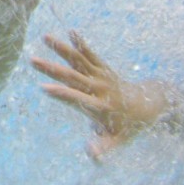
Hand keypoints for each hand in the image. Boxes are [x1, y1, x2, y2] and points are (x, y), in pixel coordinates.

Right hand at [31, 31, 168, 158]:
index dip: (61, 93)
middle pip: (73, 76)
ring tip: (45, 37)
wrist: (150, 106)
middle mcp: (100, 89)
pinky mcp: (104, 68)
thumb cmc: (129, 127)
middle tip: (33, 60)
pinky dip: (82, 43)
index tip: (44, 87)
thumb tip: (90, 153)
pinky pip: (91, 54)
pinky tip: (72, 31)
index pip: (77, 99)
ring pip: (79, 60)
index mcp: (100, 107)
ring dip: (62, 49)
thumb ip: (103, 147)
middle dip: (52, 68)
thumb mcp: (118, 141)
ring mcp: (102, 76)